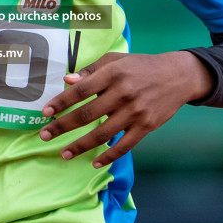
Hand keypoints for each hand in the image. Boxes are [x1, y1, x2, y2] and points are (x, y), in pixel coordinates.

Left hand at [37, 51, 212, 168]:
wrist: (178, 76)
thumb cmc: (141, 66)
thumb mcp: (116, 60)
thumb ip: (91, 70)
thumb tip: (67, 81)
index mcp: (112, 73)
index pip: (80, 90)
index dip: (61, 102)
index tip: (44, 112)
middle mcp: (123, 93)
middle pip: (86, 114)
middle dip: (62, 126)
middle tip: (44, 135)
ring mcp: (135, 112)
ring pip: (102, 134)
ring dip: (80, 146)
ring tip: (64, 154)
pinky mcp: (146, 126)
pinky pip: (124, 145)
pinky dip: (109, 156)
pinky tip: (95, 163)